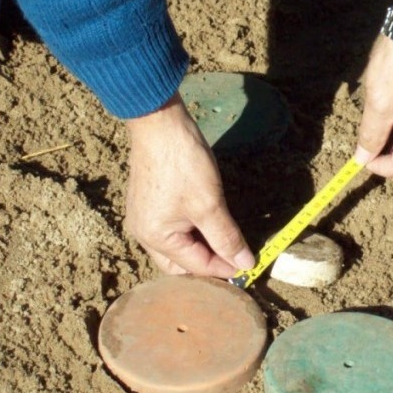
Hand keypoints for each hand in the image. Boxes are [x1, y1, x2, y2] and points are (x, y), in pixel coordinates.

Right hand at [124, 93, 254, 276]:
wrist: (160, 123)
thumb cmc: (183, 165)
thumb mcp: (210, 205)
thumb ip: (227, 238)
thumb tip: (245, 264)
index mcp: (155, 238)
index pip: (195, 267)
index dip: (224, 269)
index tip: (249, 267)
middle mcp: (144, 233)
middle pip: (179, 264)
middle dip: (207, 265)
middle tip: (236, 260)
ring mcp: (144, 218)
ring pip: (175, 248)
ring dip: (200, 249)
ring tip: (226, 245)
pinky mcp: (149, 203)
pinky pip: (171, 230)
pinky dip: (191, 234)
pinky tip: (209, 227)